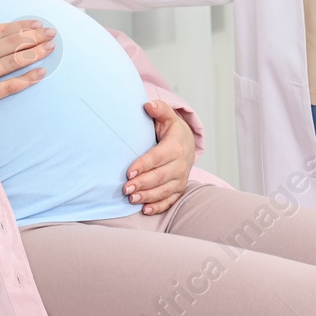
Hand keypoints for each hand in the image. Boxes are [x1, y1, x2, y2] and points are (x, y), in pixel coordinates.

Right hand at [0, 14, 53, 126]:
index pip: (1, 30)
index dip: (22, 26)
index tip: (37, 23)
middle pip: (12, 43)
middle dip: (35, 36)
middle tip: (52, 32)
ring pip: (15, 62)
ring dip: (36, 53)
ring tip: (51, 47)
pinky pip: (9, 87)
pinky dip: (27, 79)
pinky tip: (41, 73)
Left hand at [123, 99, 195, 214]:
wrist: (188, 143)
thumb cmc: (173, 131)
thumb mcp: (168, 116)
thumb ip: (159, 109)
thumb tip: (148, 105)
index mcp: (176, 147)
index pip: (158, 157)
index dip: (144, 165)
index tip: (128, 171)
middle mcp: (180, 165)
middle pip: (160, 177)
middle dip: (143, 184)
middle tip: (126, 189)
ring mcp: (180, 179)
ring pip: (164, 191)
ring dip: (148, 196)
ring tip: (132, 199)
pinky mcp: (179, 189)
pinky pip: (170, 200)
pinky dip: (158, 206)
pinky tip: (145, 209)